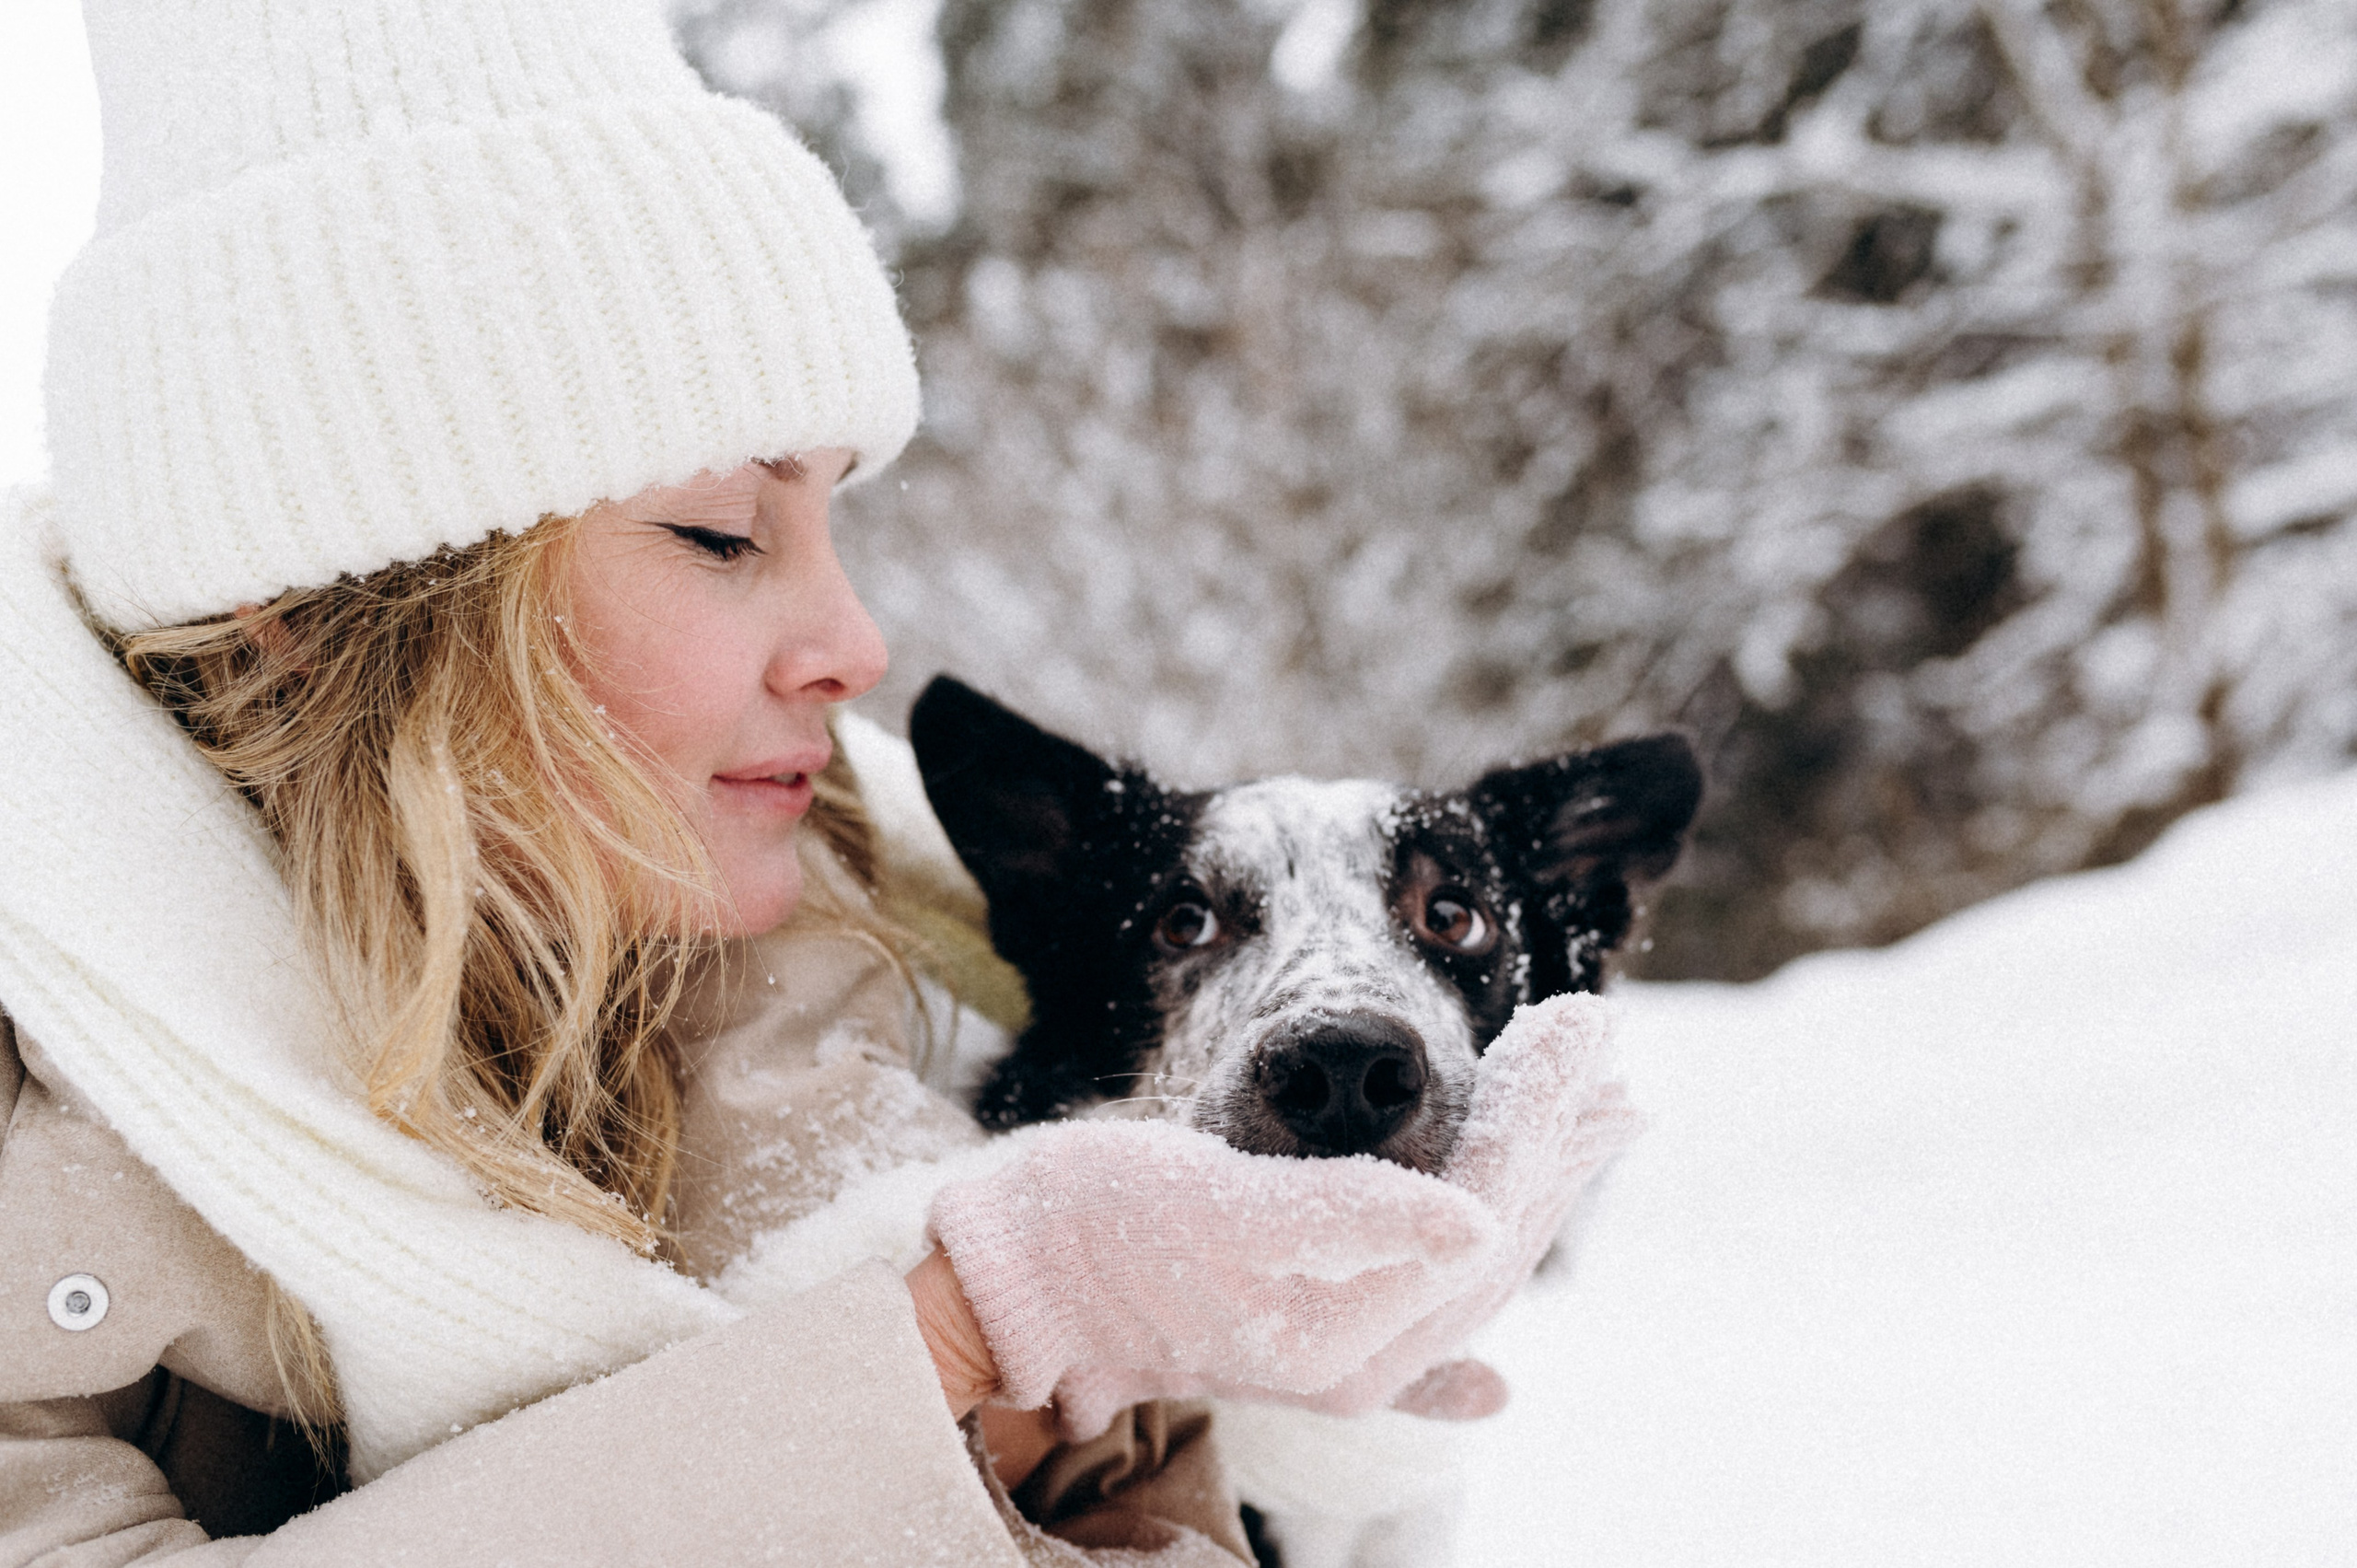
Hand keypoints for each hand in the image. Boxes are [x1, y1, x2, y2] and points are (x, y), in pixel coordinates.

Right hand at [928, 993, 1639, 1439]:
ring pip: (1464, 1268)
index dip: (1537, 1104)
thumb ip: (1349, 1219)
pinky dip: (1463, 1319)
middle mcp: (1355, 1358)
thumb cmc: (1089, 1220)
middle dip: (1556, 1135)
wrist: (998, 1284)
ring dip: (1533, 1192)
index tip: (1579, 1016)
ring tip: (1593, 1123)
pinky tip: (1498, 1390)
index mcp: (1344, 1323)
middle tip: (1608, 1045)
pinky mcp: (1295, 1343)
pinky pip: (1412, 1336)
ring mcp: (1329, 1357)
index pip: (1481, 1197)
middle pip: (1491, 1234)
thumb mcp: (1214, 1202)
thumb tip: (1470, 1222)